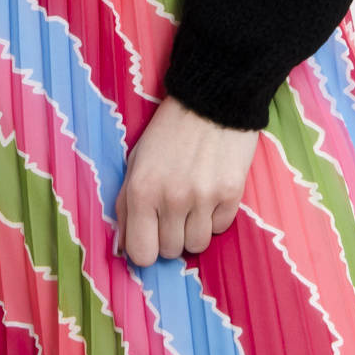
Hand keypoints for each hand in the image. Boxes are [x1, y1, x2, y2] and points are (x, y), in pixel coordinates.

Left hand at [114, 94, 259, 266]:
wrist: (211, 100)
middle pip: (170, 251)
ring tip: (193, 199)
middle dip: (170, 235)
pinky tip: (211, 189)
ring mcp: (203, 198)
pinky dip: (215, 216)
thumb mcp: (136, 160)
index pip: (141, 254)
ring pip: (197, 245)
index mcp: (142, 190)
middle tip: (173, 208)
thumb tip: (123, 248)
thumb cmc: (169, 131)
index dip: (145, 249)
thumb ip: (126, 204)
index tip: (150, 235)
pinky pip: (221, 228)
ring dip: (193, 228)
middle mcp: (171, 198)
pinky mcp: (231, 195)